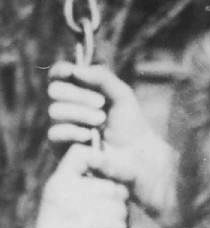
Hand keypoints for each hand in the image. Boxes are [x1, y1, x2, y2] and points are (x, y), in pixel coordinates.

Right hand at [2, 143, 128, 227]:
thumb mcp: (59, 199)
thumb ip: (77, 182)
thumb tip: (110, 173)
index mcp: (60, 180)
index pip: (83, 153)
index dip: (99, 160)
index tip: (102, 176)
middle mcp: (69, 189)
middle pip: (112, 185)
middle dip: (116, 202)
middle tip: (102, 218)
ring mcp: (81, 207)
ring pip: (120, 205)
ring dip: (119, 219)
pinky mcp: (93, 225)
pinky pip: (121, 223)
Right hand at [48, 62, 173, 217]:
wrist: (137, 156)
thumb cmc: (130, 125)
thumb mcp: (122, 95)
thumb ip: (102, 77)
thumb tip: (75, 70)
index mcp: (79, 91)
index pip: (58, 74)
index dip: (61, 70)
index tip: (72, 73)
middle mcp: (67, 107)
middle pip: (54, 90)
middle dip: (78, 95)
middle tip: (101, 104)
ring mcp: (63, 128)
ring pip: (55, 111)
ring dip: (80, 113)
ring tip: (101, 121)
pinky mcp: (61, 149)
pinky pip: (55, 133)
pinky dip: (74, 132)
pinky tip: (91, 137)